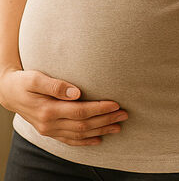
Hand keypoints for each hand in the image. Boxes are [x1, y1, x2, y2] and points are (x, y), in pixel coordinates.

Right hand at [0, 68, 127, 145]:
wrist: (8, 92)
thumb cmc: (24, 81)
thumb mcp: (36, 78)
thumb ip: (56, 85)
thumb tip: (77, 92)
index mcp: (48, 110)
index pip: (80, 112)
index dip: (100, 108)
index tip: (116, 103)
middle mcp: (49, 124)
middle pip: (83, 125)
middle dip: (105, 120)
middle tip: (125, 114)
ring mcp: (49, 130)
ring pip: (79, 134)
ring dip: (100, 130)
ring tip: (118, 126)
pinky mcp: (49, 131)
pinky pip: (69, 140)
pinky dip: (85, 141)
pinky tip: (99, 139)